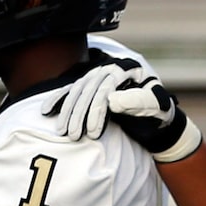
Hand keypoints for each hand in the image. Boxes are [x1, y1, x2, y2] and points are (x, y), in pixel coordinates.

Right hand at [59, 55, 200, 162]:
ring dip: (67, 112)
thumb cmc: (159, 111)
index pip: (106, 89)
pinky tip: (46, 112)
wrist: (157, 115)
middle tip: (73, 136)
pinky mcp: (91, 86)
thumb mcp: (156, 106)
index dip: (97, 111)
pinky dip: (58, 101)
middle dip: (78, 114)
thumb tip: (112, 100)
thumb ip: (138, 101)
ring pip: (77, 92)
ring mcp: (98, 77)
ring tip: (62, 132)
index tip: (92, 132)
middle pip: (88, 90)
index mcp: (127, 69)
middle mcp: (110, 69)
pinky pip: (71, 92)